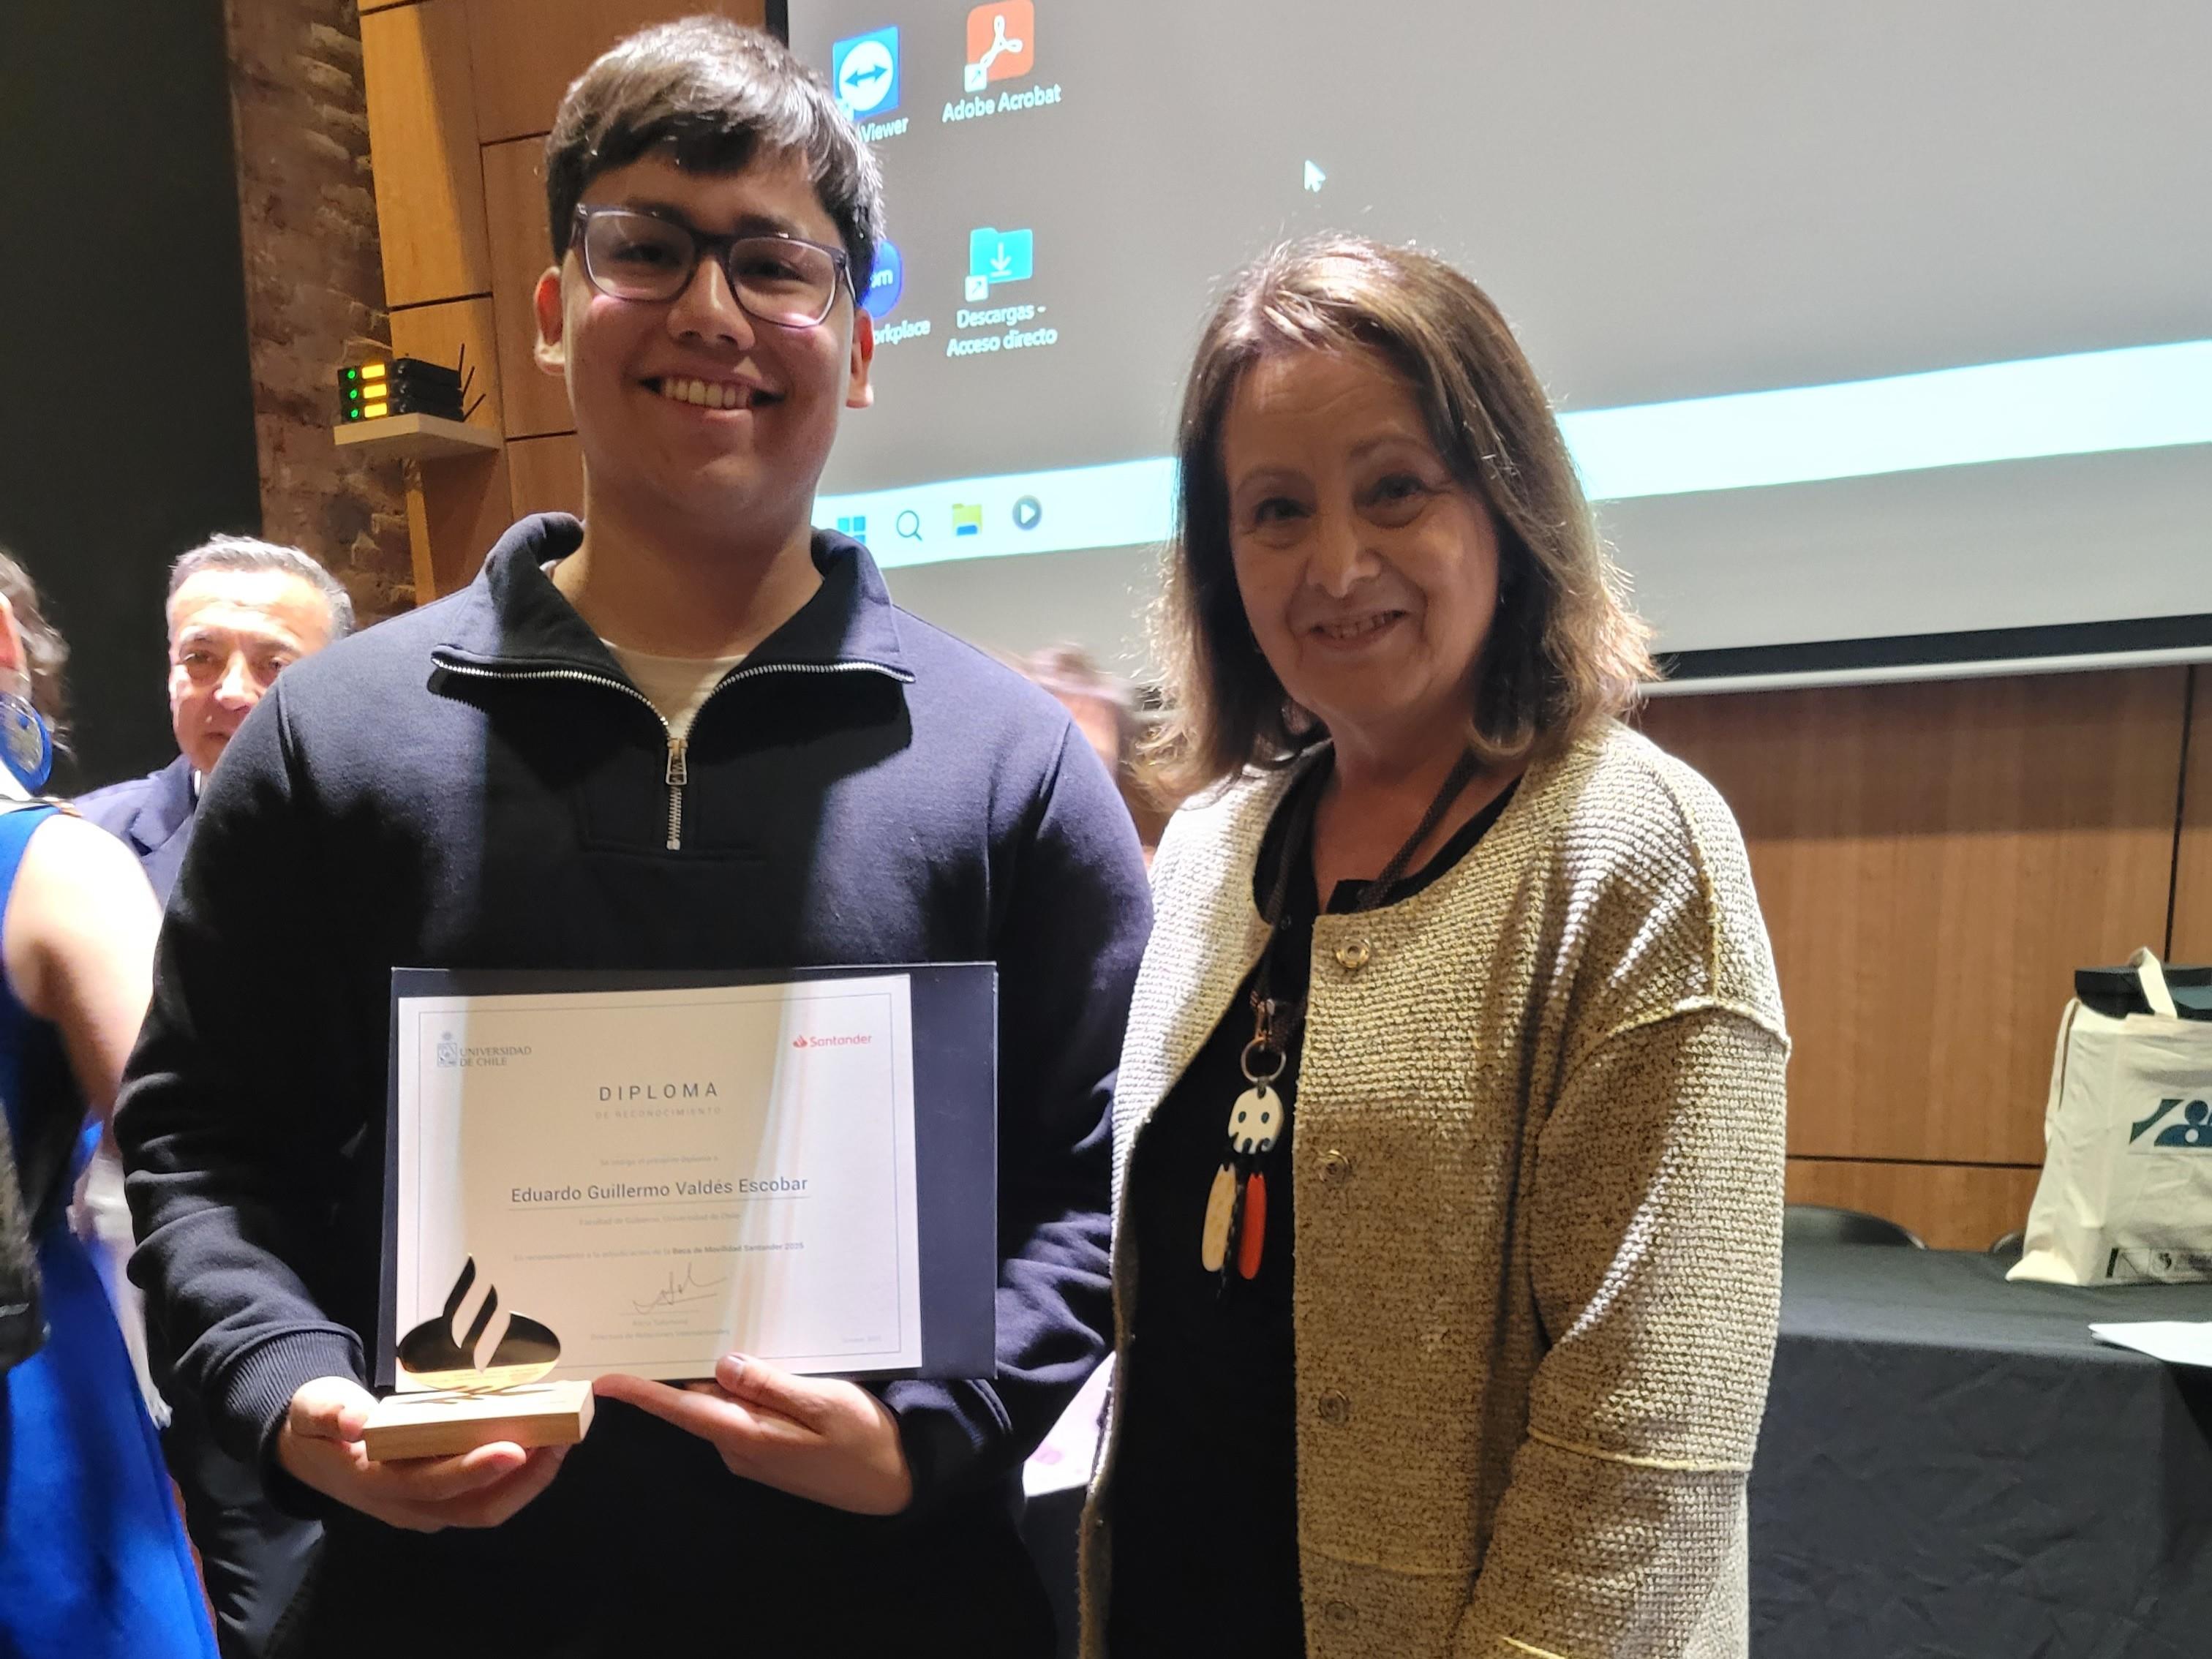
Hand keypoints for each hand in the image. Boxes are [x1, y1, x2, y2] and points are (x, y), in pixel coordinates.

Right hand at [276, 1375, 569, 1531]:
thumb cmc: (317, 1424)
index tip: (517, 1448)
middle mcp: (405, 1505)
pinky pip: (484, 1497)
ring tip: (563, 1440)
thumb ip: (331, 1413)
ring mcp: (424, 1507)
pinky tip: (540, 1444)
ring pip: (486, 1507)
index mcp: (375, 1483)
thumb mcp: (312, 1408)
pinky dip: (517, 1476)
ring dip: (529, 1480)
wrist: (308, 1449)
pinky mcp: (438, 1499)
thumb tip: (355, 1421)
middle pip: (475, 1508)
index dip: (475, 1470)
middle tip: (562, 1439)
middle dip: (525, 1481)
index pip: (432, 1484)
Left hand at [593, 1354, 913, 1514]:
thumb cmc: (865, 1442)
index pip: (683, 1410)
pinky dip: (743, 1388)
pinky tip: (759, 1363)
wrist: (895, 1484)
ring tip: (714, 1330)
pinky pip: (743, 1412)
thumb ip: (771, 1384)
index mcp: (749, 1435)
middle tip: (665, 1321)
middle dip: (679, 1368)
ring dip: (717, 1375)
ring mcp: (754, 1452)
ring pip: (723, 1404)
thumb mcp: (824, 1403)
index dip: (643, 1394)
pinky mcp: (770, 1450)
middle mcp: (741, 1447)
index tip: (604, 1380)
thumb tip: (722, 1364)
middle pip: (698, 1401)